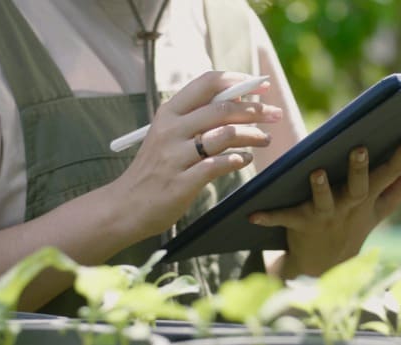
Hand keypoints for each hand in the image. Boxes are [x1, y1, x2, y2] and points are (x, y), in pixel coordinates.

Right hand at [109, 71, 282, 240]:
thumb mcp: (167, 136)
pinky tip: (245, 159)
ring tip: (265, 140)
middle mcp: (171, 130)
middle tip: (275, 115)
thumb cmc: (155, 169)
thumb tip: (237, 101)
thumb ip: (196, 119)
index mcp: (168, 113)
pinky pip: (219, 165)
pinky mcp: (182, 182)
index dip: (238, 81)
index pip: (207, 83)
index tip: (260, 87)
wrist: (126, 206)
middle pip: (222, 108)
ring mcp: (175, 156)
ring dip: (253, 135)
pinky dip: (238, 159)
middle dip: (255, 110)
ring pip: (225, 135)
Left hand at [250, 127, 400, 278]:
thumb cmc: (351, 228)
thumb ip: (398, 191)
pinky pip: (284, 219)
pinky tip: (252, 214)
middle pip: (359, 187)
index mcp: (368, 199)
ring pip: (324, 202)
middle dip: (360, 169)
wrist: (324, 267)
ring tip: (316, 172)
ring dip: (320, 188)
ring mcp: (325, 217)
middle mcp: (349, 207)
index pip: (392, 172)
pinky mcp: (300, 225)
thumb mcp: (378, 213)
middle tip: (360, 148)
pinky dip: (268, 217)